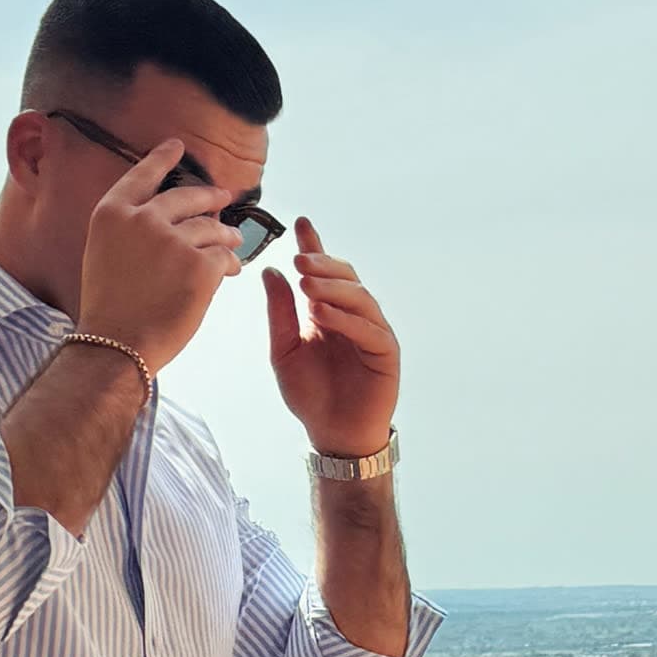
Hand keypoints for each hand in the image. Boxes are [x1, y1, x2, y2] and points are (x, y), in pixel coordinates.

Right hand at [75, 138, 239, 368]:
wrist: (116, 345)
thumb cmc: (109, 309)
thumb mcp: (104, 255)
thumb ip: (131, 231)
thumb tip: (173, 222)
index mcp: (112, 214)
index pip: (142, 175)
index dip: (162, 158)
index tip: (177, 146)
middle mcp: (143, 219)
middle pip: (186, 198)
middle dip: (210, 198)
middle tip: (224, 198)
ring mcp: (173, 240)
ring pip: (212, 228)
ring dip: (226, 236)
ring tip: (235, 242)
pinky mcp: (200, 265)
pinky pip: (223, 257)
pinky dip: (229, 264)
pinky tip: (231, 271)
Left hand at [263, 222, 401, 457]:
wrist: (331, 433)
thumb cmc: (310, 395)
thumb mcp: (283, 350)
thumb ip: (280, 312)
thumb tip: (271, 271)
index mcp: (328, 311)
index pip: (323, 272)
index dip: (315, 246)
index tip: (302, 223)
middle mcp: (353, 316)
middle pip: (345, 278)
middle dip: (323, 264)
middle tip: (299, 259)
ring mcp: (372, 332)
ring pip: (359, 298)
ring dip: (333, 288)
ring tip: (308, 284)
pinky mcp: (385, 353)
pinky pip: (369, 328)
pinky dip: (346, 318)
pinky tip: (322, 313)